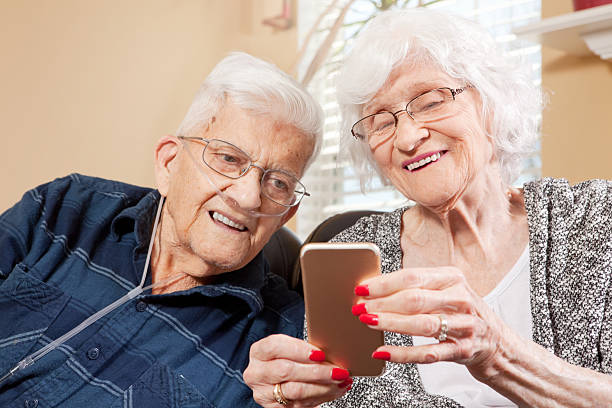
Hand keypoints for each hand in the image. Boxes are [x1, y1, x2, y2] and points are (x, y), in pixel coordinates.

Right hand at [244, 334, 351, 406]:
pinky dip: (322, 397)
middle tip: (338, 371)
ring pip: (295, 391)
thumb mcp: (291, 348)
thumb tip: (333, 352)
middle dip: (317, 371)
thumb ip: (305, 350)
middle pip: (286, 370)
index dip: (299, 350)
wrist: (276, 380)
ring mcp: (263, 393)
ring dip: (323, 387)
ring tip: (341, 382)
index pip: (276, 347)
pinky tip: (335, 390)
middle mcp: (256, 373)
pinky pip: (300, 405)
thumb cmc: (287, 359)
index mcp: (259, 352)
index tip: (321, 354)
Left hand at [352, 266, 509, 379]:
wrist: (496, 343)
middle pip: (414, 299)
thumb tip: (374, 288)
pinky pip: (428, 353)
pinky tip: (384, 351)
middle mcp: (460, 299)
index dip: (384, 283)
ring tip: (367, 322)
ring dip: (390, 323)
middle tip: (360, 307)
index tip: (362, 288)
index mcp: (452, 278)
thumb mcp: (446, 291)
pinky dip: (403, 353)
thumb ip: (417, 288)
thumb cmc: (461, 313)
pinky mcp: (463, 350)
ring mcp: (464, 325)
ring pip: (421, 324)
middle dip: (382, 304)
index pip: (413, 277)